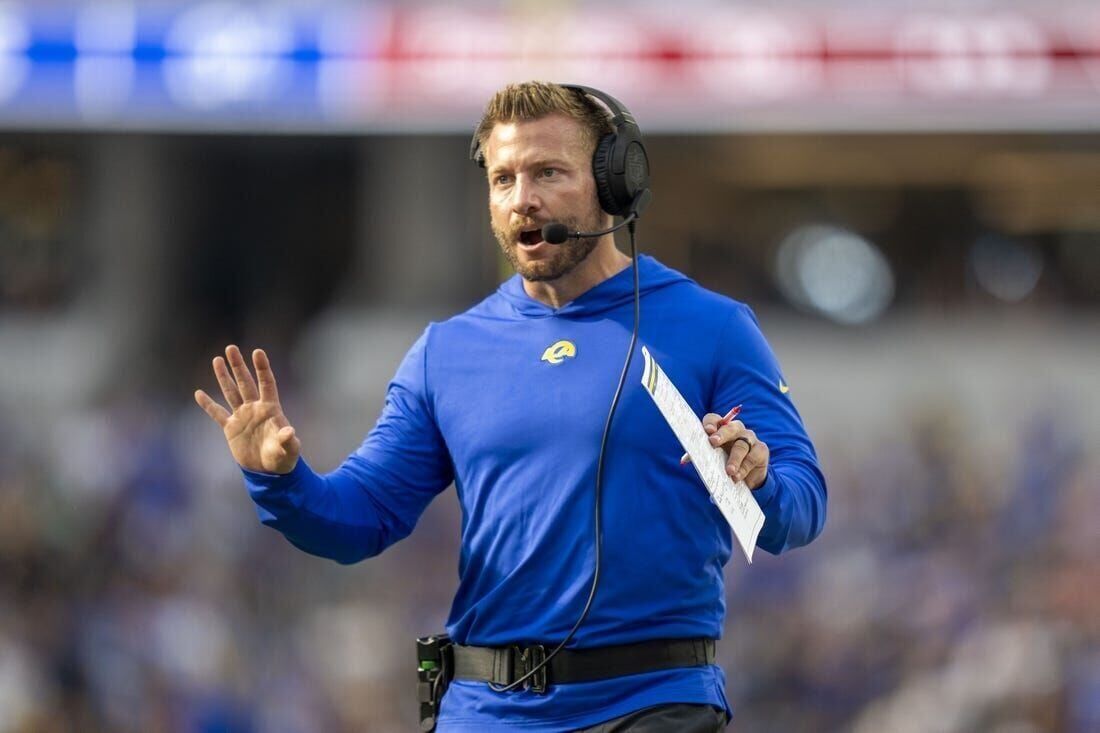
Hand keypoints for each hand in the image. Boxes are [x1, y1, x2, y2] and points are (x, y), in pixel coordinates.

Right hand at [194, 345, 300, 473]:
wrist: (269, 471)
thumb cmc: (283, 458)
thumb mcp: (289, 450)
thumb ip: (288, 440)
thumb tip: (289, 432)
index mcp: (271, 409)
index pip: (267, 383)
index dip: (262, 368)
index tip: (257, 351)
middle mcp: (255, 408)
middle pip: (245, 382)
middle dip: (238, 366)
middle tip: (231, 348)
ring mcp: (242, 416)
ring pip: (231, 392)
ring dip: (224, 377)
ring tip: (217, 360)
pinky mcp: (231, 428)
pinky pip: (217, 414)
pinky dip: (208, 404)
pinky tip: (199, 393)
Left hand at [702, 413, 768, 488]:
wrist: (748, 476)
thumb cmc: (725, 461)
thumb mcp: (713, 458)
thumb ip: (700, 455)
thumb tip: (685, 459)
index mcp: (721, 429)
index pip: (715, 419)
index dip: (710, 422)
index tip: (707, 430)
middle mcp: (736, 430)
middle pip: (730, 427)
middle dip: (721, 434)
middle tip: (713, 442)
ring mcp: (750, 438)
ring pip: (741, 444)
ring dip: (734, 458)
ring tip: (729, 471)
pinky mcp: (761, 450)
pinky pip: (753, 456)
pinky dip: (744, 467)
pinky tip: (738, 476)